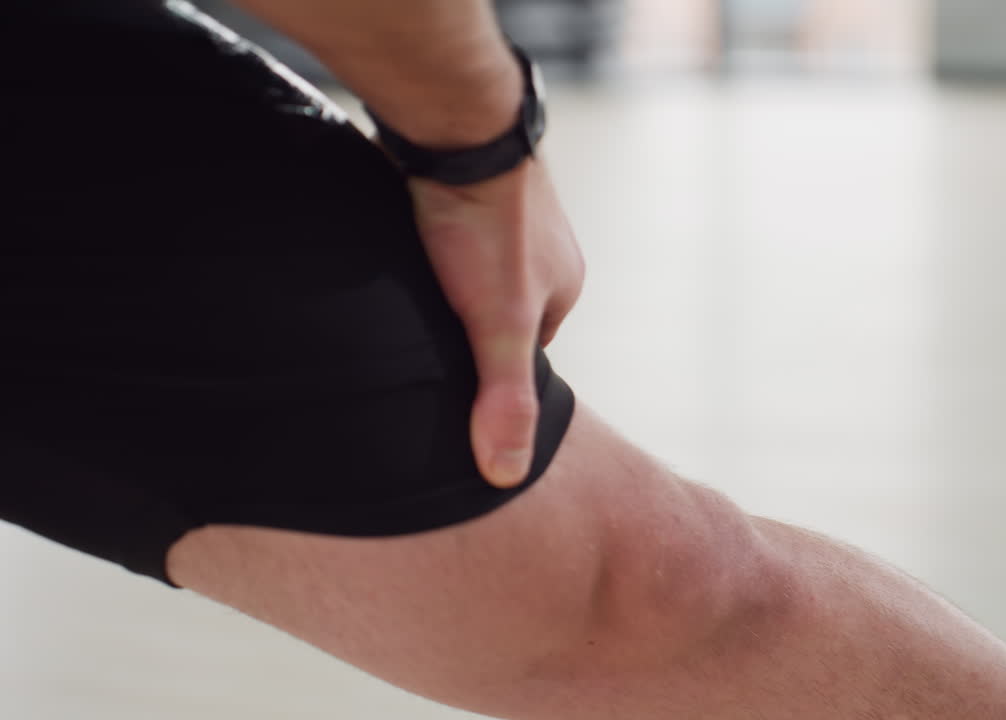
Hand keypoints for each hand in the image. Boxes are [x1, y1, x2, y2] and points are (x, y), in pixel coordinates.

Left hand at [409, 158, 583, 487]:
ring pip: (474, 274)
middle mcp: (545, 250)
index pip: (528, 354)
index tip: (453, 387)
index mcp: (565, 286)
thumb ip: (503, 399)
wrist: (456, 126)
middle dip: (467, 332)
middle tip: (423, 346)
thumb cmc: (484, 226)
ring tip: (408, 305)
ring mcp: (509, 215)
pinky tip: (403, 257)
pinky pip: (451, 236)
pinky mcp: (467, 188)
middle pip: (501, 313)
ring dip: (447, 290)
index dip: (490, 374)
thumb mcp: (497, 325)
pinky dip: (431, 252)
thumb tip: (506, 476)